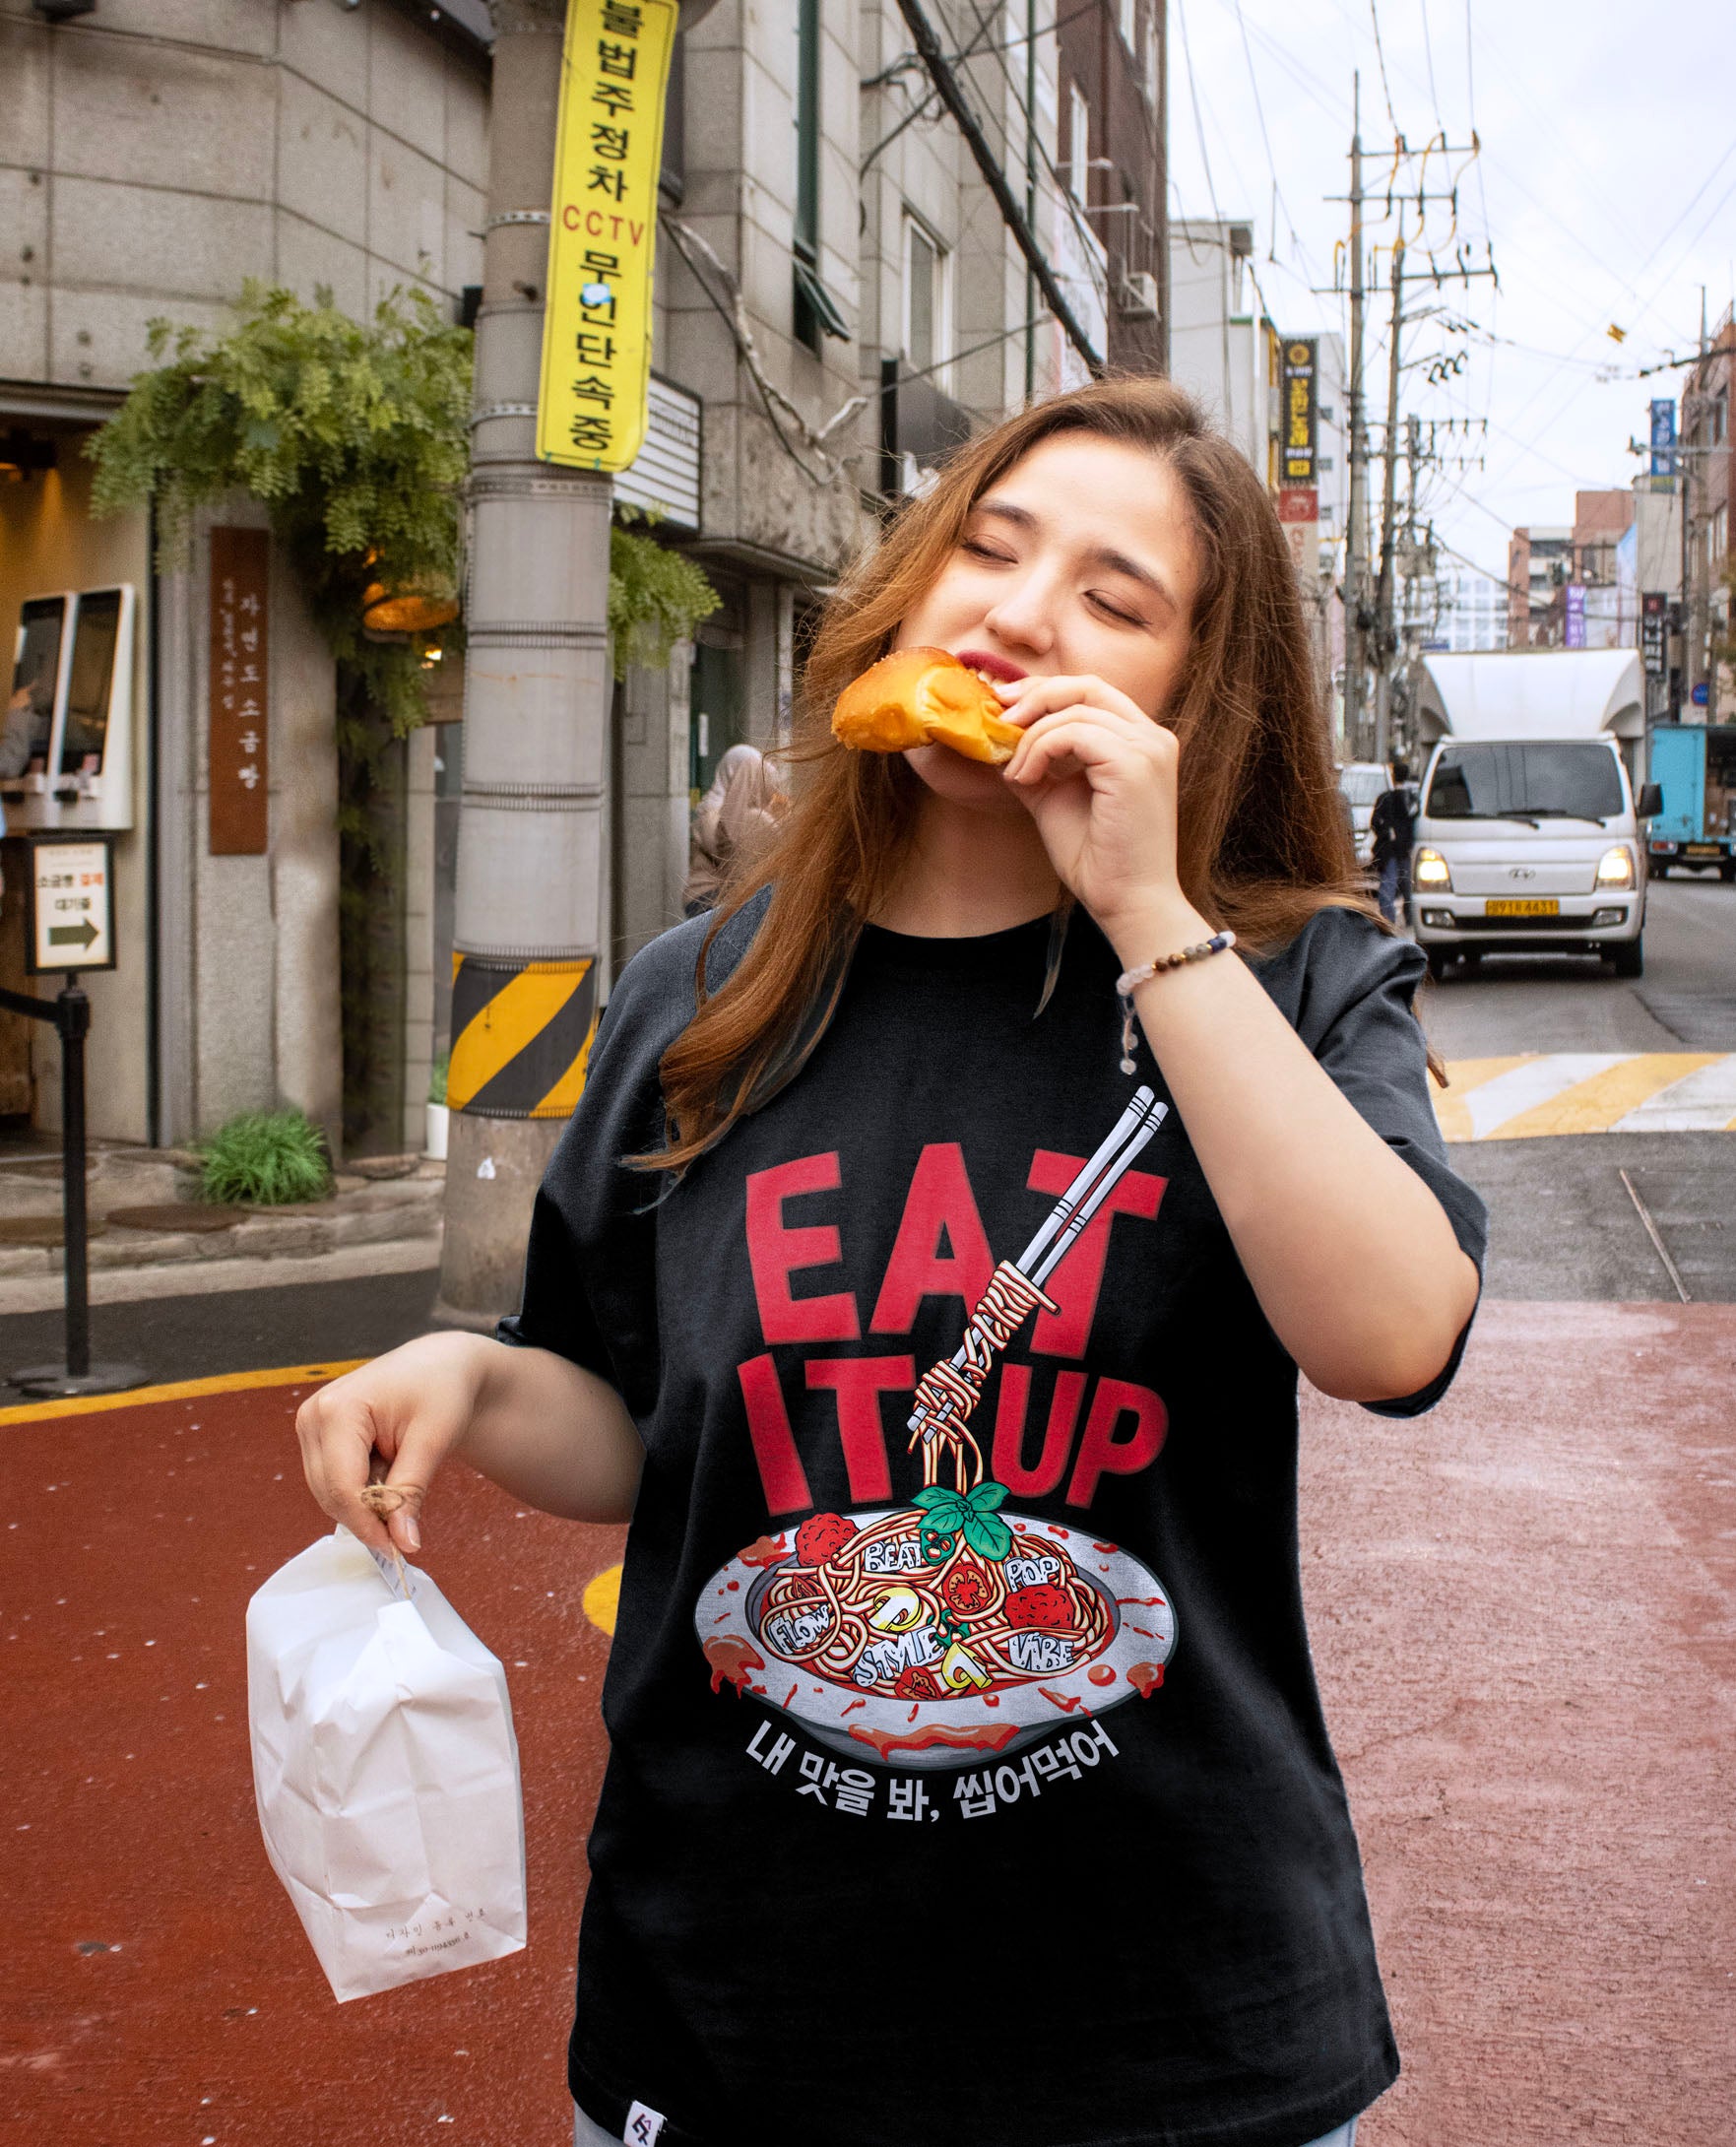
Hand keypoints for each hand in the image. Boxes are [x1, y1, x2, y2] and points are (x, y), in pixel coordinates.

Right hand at [294, 1331, 491, 1560]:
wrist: (439, 1365)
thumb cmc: (440, 1389)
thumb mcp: (433, 1441)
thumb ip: (410, 1493)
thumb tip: (404, 1543)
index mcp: (338, 1410)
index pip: (342, 1487)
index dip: (368, 1524)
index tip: (397, 1549)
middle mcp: (313, 1416)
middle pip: (330, 1494)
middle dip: (367, 1517)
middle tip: (406, 1530)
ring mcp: (310, 1425)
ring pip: (329, 1492)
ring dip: (365, 1501)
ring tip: (403, 1477)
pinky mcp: (317, 1435)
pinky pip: (333, 1481)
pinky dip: (361, 1488)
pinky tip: (388, 1469)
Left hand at [997, 675, 1205, 956]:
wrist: (1128, 903)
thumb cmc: (1098, 860)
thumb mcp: (1056, 798)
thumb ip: (1038, 764)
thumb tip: (1001, 740)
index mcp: (1141, 742)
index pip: (1092, 692)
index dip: (1045, 691)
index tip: (1005, 706)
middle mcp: (1152, 738)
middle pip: (1088, 686)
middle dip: (1036, 695)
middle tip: (998, 715)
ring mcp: (1148, 748)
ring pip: (1074, 710)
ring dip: (1031, 737)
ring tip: (1015, 773)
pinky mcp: (1134, 764)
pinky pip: (1073, 734)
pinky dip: (1040, 750)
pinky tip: (1026, 778)